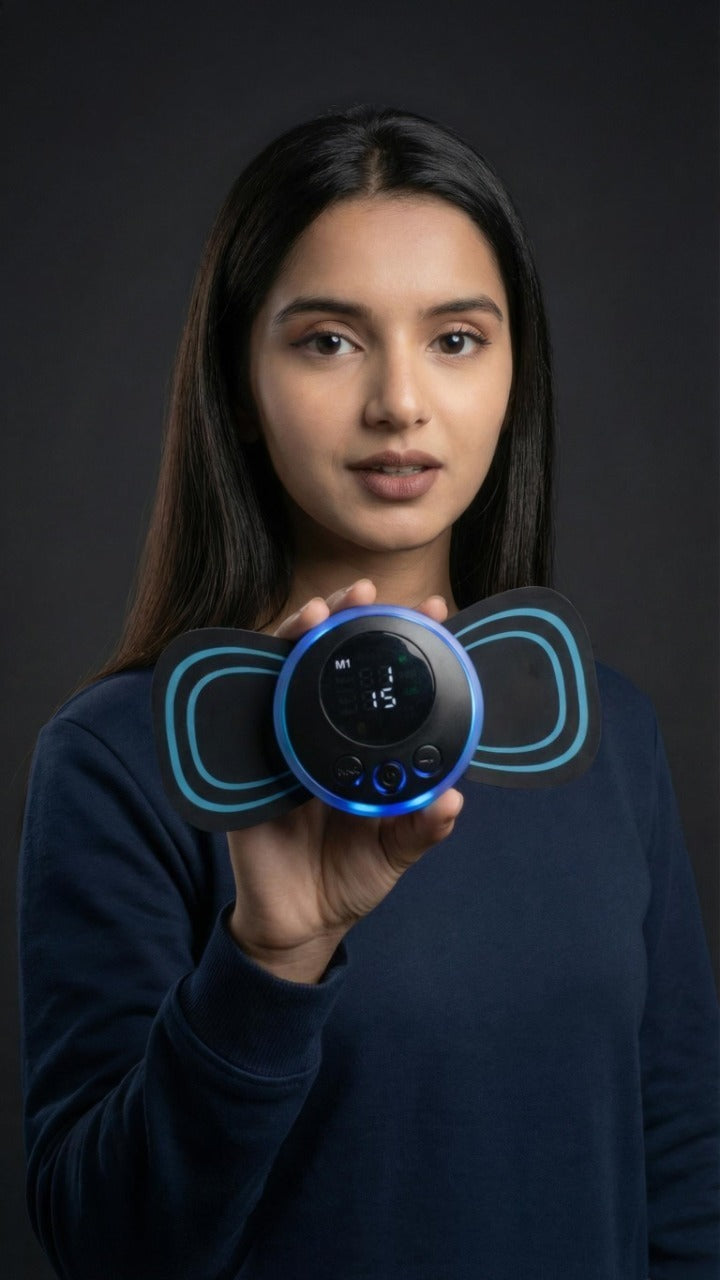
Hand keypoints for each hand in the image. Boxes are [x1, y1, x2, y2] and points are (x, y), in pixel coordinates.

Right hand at [226, 580, 463, 981]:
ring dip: (300, 634)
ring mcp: (282, 742)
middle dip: (348, 619)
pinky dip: (261, 680)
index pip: (382, 682)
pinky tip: (277, 655)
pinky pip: (251, 714)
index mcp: (360, 747)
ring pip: (288, 672)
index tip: (432, 610)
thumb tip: (452, 800)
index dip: (403, 643)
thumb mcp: (395, 852)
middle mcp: (321, 734)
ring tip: (320, 610)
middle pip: (331, 661)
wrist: (297, 921)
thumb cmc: (347, 877)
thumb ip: (422, 828)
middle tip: (368, 594)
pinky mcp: (249, 763)